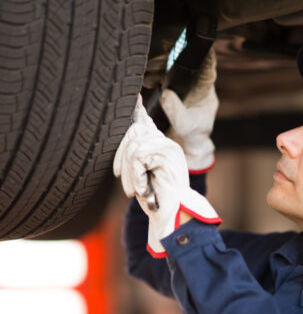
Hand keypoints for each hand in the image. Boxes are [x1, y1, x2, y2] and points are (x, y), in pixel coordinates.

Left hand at [113, 96, 220, 256]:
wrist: (171, 215)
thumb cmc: (156, 196)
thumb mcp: (142, 172)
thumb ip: (136, 154)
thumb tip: (128, 137)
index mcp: (161, 146)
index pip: (146, 122)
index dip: (137, 110)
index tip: (133, 98)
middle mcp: (166, 143)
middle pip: (133, 132)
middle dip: (121, 157)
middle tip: (122, 181)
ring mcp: (169, 148)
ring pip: (133, 147)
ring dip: (129, 173)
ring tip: (137, 189)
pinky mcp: (168, 156)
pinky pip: (138, 157)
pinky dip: (136, 176)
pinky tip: (143, 188)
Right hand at [160, 49, 218, 173]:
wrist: (185, 146)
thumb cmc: (190, 136)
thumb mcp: (183, 125)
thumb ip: (176, 110)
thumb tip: (166, 93)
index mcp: (205, 92)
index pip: (207, 69)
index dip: (202, 55)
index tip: (193, 45)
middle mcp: (196, 86)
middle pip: (187, 65)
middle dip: (171, 59)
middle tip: (156, 62)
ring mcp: (185, 88)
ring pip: (174, 70)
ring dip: (160, 68)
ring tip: (148, 74)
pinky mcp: (174, 91)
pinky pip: (165, 78)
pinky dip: (156, 76)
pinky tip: (148, 80)